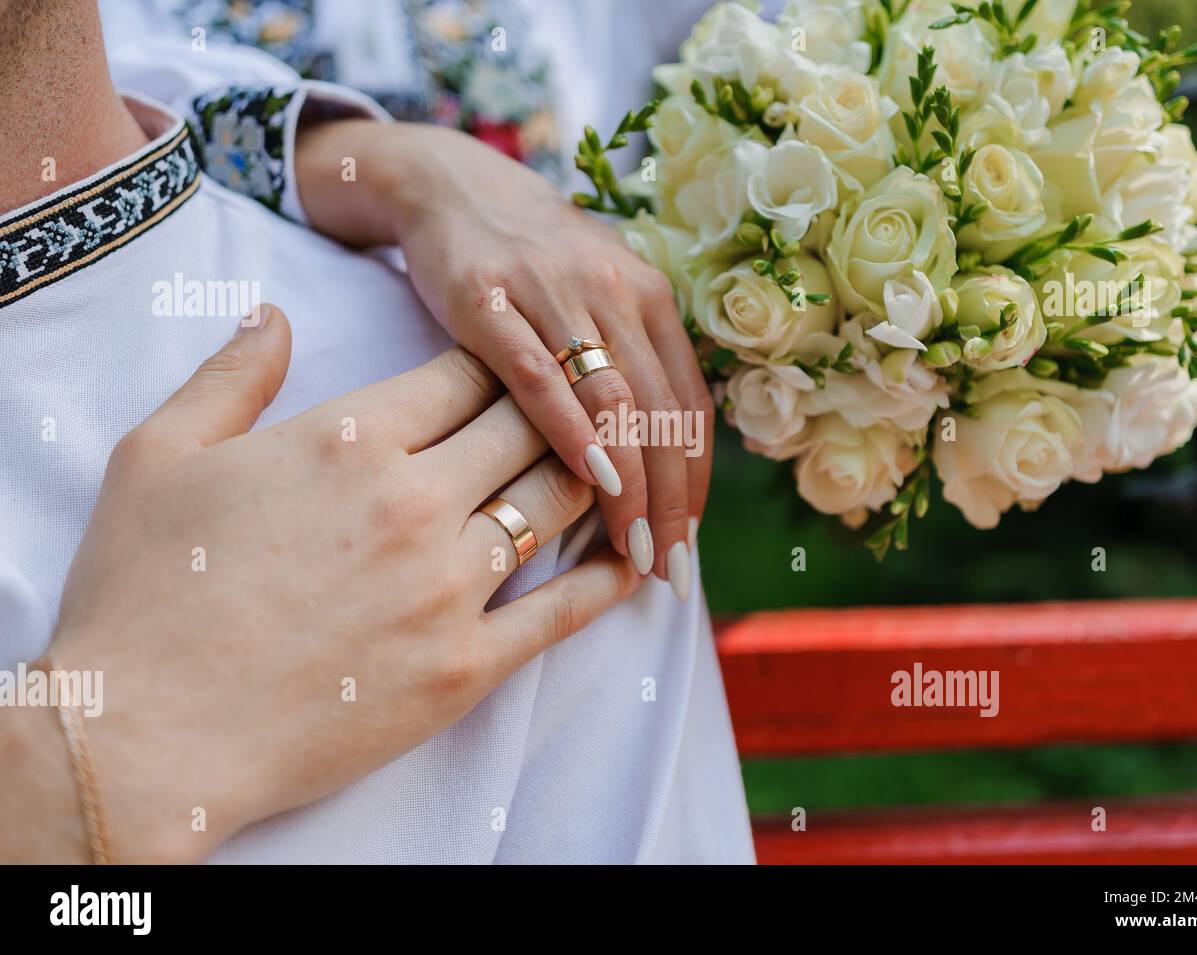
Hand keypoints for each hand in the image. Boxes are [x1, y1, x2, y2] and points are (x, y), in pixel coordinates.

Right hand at [3, 305, 641, 862]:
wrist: (146, 732)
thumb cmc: (142, 591)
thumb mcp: (159, 456)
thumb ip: (231, 374)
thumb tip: (271, 314)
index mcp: (352, 436)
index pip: (467, 370)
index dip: (504, 357)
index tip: (522, 358)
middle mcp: (416, 500)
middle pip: (528, 427)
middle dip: (560, 407)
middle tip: (585, 403)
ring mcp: (449, 586)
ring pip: (555, 503)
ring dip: (594, 478)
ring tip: (619, 465)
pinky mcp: (466, 666)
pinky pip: (563, 610)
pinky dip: (606, 576)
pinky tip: (634, 556)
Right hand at [295, 121, 714, 600]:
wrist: (449, 185)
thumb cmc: (530, 263)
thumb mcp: (596, 301)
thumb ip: (629, 365)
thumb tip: (655, 463)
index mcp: (650, 298)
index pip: (691, 405)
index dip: (696, 483)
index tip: (688, 545)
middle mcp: (617, 291)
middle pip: (662, 412)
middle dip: (672, 501)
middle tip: (668, 569)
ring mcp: (557, 292)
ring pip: (615, 401)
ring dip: (632, 482)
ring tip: (632, 549)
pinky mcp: (492, 299)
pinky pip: (542, 376)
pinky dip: (571, 431)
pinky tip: (589, 481)